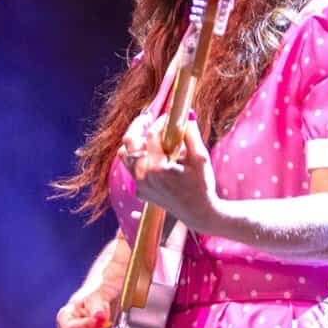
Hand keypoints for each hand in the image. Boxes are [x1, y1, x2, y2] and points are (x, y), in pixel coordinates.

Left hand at [127, 114, 224, 234]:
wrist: (197, 212)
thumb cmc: (202, 184)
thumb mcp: (200, 158)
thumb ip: (191, 135)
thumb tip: (185, 114)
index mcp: (158, 168)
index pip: (151, 135)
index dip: (159, 122)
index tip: (167, 117)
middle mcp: (143, 176)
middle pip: (129, 143)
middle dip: (137, 126)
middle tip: (146, 118)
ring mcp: (139, 185)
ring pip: (125, 156)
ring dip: (134, 143)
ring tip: (147, 136)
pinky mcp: (139, 191)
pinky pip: (132, 169)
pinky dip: (139, 159)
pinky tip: (153, 155)